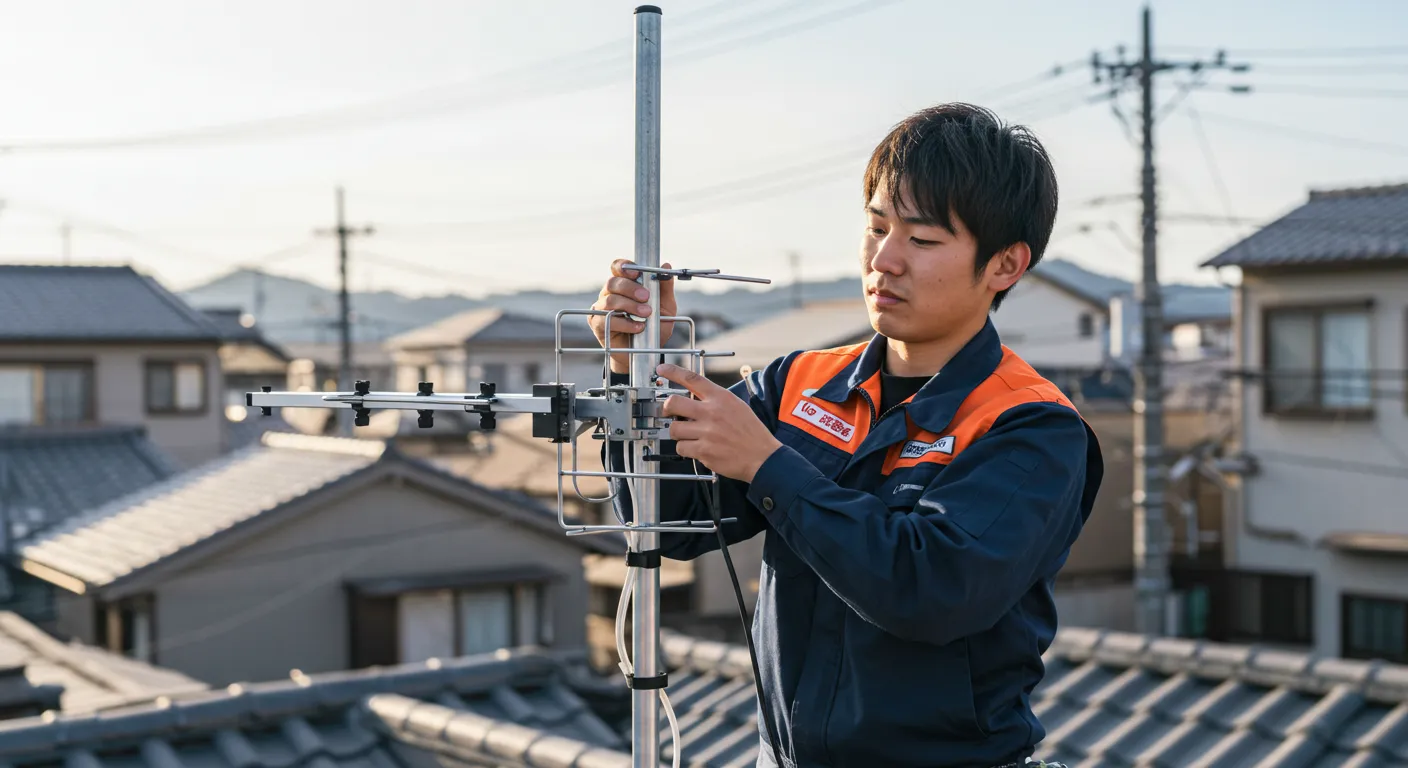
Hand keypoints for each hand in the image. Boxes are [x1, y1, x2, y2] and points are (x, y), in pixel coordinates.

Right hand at [589, 259, 676, 373]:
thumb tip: (666, 265)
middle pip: (613, 282)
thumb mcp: (666, 308)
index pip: (618, 268)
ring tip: (646, 314)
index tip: (636, 272)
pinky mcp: (597, 324)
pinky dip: (625, 323)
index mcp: (625, 285)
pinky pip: (607, 319)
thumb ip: (665, 288)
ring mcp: (601, 308)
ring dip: (630, 306)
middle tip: (646, 297)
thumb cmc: (654, 328)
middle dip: (630, 288)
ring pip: (609, 300)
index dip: (624, 266)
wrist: (646, 353)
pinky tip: (638, 328)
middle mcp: (610, 294)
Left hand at [657, 363, 781, 482]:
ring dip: (678, 433)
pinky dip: (686, 449)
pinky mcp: (703, 451)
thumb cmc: (751, 433)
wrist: (763, 457)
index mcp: (721, 398)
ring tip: (690, 435)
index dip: (673, 372)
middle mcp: (711, 413)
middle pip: (673, 403)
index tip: (662, 370)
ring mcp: (706, 433)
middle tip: (670, 413)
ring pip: (674, 429)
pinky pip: (681, 448)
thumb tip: (694, 399)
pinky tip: (698, 448)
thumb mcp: (737, 406)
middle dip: (667, 409)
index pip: (692, 379)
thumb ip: (715, 401)